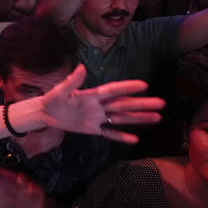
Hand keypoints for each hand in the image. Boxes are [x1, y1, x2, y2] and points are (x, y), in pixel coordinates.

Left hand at [38, 65, 164, 142]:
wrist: (45, 114)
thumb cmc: (52, 99)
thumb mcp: (60, 91)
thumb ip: (71, 81)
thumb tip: (81, 68)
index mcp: (92, 94)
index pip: (113, 91)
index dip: (127, 88)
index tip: (144, 85)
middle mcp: (99, 106)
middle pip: (124, 105)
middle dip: (142, 104)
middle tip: (162, 103)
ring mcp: (97, 118)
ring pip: (121, 118)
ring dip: (138, 118)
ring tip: (157, 117)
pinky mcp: (92, 129)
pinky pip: (109, 133)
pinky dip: (121, 136)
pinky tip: (136, 139)